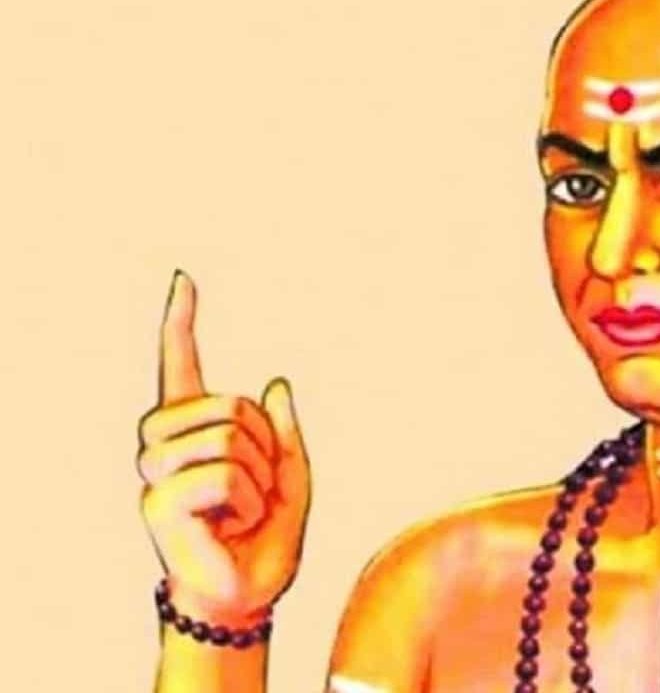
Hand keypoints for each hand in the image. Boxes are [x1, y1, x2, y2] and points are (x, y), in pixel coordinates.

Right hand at [138, 271, 311, 625]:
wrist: (251, 590)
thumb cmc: (266, 533)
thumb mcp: (292, 474)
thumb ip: (282, 430)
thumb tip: (275, 382)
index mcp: (196, 428)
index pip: (182, 364)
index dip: (182, 322)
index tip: (185, 279)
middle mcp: (166, 442)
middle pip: (232, 405)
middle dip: (266, 446)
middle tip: (257, 491)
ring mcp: (156, 470)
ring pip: (231, 435)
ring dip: (259, 477)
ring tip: (243, 510)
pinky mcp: (157, 500)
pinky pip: (224, 473)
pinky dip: (247, 500)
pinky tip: (231, 525)